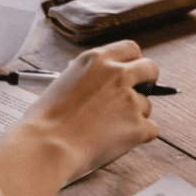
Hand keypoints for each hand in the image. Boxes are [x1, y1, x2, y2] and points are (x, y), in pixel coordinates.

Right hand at [18, 39, 158, 181]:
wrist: (46, 146)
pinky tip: (115, 142)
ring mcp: (130, 100)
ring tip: (108, 129)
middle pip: (150, 69)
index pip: (130, 49)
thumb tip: (100, 86)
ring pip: (147, 105)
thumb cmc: (45, 121)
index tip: (130, 72)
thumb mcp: (64, 82)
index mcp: (96, 60)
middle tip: (136, 95)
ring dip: (134, 116)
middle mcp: (117, 75)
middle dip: (147, 81)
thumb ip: (89, 78)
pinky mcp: (138, 126)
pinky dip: (137, 138)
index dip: (133, 62)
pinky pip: (150, 130)